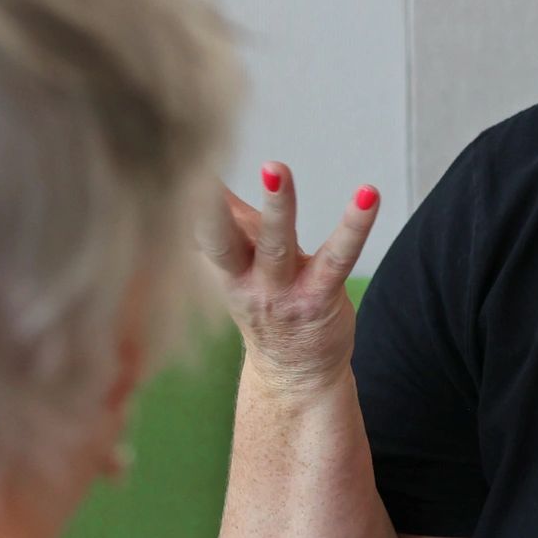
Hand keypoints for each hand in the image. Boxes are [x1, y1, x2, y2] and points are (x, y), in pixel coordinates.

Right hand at [198, 161, 380, 388]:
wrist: (295, 374)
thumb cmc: (266, 303)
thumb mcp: (236, 263)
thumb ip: (224, 219)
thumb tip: (199, 176)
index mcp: (222, 267)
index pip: (198, 228)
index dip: (185, 199)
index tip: (169, 163)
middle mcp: (244, 280)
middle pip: (220, 240)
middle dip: (207, 208)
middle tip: (197, 172)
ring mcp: (281, 291)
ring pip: (275, 244)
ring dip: (276, 205)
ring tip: (274, 168)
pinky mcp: (319, 297)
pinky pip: (338, 257)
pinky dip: (355, 225)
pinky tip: (368, 194)